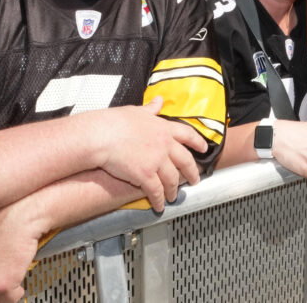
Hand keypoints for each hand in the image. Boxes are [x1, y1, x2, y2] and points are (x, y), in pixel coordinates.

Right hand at [88, 97, 207, 211]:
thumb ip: (150, 109)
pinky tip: (159, 205)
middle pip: (185, 161)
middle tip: (194, 180)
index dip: (198, 142)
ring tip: (173, 196)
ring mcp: (157, 161)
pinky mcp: (146, 175)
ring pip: (172, 179)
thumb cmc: (115, 122)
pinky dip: (159, 200)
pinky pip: (156, 191)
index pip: (188, 135)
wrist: (102, 135)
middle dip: (191, 172)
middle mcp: (165, 145)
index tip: (204, 148)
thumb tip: (159, 100)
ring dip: (173, 190)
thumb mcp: (136, 111)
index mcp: (164, 128)